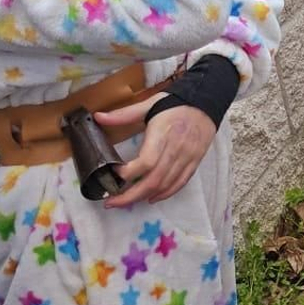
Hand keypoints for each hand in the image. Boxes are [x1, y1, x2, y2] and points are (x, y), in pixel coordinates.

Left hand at [97, 95, 214, 207]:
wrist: (206, 102)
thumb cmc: (175, 104)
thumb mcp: (148, 105)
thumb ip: (123, 114)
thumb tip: (97, 117)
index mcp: (162, 134)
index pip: (146, 162)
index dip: (127, 173)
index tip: (113, 172)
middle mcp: (176, 149)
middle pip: (153, 180)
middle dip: (130, 196)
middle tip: (112, 202)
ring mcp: (187, 158)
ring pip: (166, 185)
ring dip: (144, 197)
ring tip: (126, 201)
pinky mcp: (195, 162)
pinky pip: (180, 184)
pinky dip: (165, 194)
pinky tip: (151, 198)